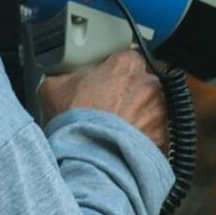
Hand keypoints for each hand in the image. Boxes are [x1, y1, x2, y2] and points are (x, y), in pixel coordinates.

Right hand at [38, 50, 167, 150]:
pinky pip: (156, 134)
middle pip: (143, 83)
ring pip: (152, 108)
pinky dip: (144, 138)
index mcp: (125, 65)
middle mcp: (148, 84)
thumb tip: (56, 79)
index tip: (106, 81)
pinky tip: (125, 143)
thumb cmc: (75, 121)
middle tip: (110, 107)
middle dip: (130, 93)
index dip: (115, 71)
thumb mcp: (53, 87)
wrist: (87, 156)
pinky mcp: (162, 136)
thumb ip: (62, 76)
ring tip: (117, 129)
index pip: (127, 58)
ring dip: (140, 115)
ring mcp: (159, 111)